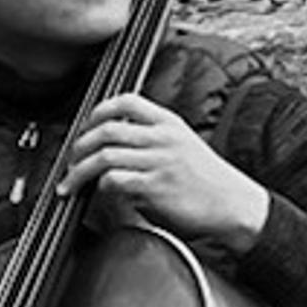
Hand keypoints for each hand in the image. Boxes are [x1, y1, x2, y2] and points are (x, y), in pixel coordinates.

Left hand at [61, 93, 268, 253]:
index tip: (85, 128)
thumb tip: (115, 146)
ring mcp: (159, 162)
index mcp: (169, 123)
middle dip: (79, 146)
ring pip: (103, 156)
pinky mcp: (155, 187)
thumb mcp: (185, 145)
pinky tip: (97, 193)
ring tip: (71, 183)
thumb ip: (153, 140)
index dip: (97, 112)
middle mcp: (162, 138)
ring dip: (79, 171)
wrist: (235, 205)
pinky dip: (99, 186)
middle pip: (106, 129)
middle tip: (70, 161)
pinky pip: (114, 180)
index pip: (126, 101)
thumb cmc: (209, 181)